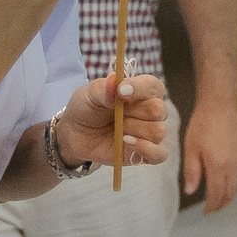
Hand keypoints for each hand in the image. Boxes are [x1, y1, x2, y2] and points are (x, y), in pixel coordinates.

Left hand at [55, 73, 169, 170]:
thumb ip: (104, 87)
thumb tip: (117, 83)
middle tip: (115, 114)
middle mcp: (151, 111)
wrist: (76, 134)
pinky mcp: (146, 153)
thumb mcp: (89, 93)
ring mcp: (150, 133)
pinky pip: (160, 154)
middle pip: (158, 110)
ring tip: (118, 130)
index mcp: (142, 90)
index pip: (153, 86)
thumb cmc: (87, 108)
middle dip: (134, 112)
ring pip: (158, 131)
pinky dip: (146, 149)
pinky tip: (127, 142)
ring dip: (134, 130)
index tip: (121, 91)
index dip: (140, 88)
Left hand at [184, 100, 236, 212]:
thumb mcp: (191, 148)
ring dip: (229, 198)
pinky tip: (227, 186)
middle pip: (229, 194)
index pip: (216, 194)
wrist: (220, 106)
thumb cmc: (202, 125)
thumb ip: (192, 172)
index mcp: (217, 166)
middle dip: (221, 205)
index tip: (205, 213)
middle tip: (212, 211)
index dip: (211, 206)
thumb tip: (190, 191)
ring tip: (220, 202)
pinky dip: (235, 187)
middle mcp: (231, 166)